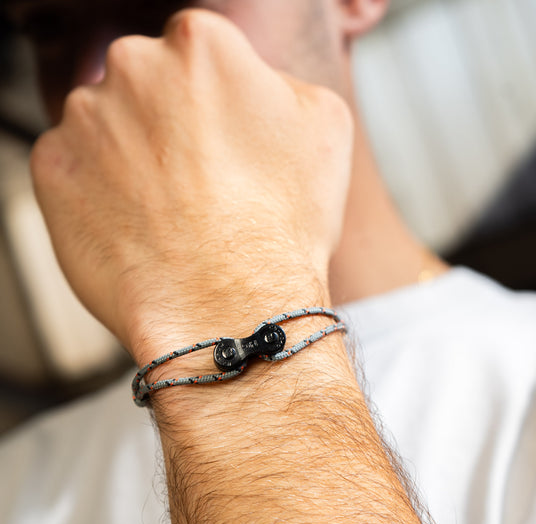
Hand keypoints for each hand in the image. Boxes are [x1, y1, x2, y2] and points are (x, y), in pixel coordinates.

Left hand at [30, 9, 353, 360]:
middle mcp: (132, 65)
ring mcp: (84, 118)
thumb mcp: (324, 127)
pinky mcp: (51, 170)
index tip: (225, 142)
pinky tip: (141, 226)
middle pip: (150, 85)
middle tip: (201, 180)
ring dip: (135, 157)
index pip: (200, 57)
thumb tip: (252, 88)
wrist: (230, 305)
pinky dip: (102, 192)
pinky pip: (77, 169)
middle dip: (171, 123)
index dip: (218, 105)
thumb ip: (280, 83)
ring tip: (174, 213)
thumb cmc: (283, 224)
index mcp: (201, 45)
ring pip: (109, 125)